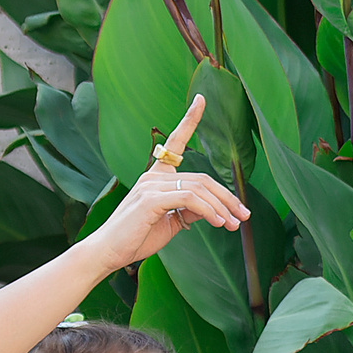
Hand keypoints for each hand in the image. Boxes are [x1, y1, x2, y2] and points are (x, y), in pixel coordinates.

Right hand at [79, 95, 249, 270]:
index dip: (190, 119)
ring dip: (222, 207)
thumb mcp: (170, 222)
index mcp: (156, 177)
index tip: (201, 99)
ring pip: (199, 188)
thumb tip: (212, 209)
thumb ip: (189, 210)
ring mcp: (150, 185)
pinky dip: (209, 211)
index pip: (175, 142)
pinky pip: (189, 198)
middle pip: (202, 178)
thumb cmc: (135, 239)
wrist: (108, 253)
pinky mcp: (150, 199)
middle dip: (227, 197)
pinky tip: (219, 222)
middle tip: (245, 214)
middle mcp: (153, 176)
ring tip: (235, 224)